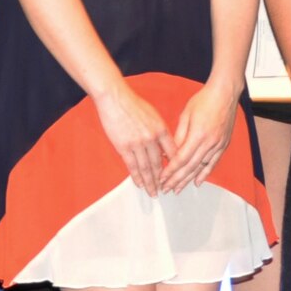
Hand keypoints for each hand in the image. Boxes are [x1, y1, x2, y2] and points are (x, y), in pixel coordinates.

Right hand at [96, 82, 173, 196]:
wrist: (115, 98)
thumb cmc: (133, 104)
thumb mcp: (153, 115)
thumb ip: (160, 131)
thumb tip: (164, 145)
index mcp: (161, 129)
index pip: (172, 153)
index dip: (174, 166)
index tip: (175, 176)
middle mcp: (152, 138)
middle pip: (160, 164)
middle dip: (162, 179)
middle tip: (165, 190)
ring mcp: (138, 143)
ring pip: (146, 168)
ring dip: (150, 182)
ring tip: (153, 192)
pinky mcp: (124, 146)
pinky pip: (132, 165)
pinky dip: (137, 177)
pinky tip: (140, 184)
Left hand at [158, 83, 237, 192]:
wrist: (224, 94)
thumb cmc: (203, 101)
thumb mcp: (185, 116)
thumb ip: (178, 136)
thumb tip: (169, 152)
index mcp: (197, 135)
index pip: (181, 159)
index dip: (170, 171)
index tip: (161, 178)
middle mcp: (209, 143)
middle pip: (189, 167)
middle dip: (176, 180)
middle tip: (166, 189)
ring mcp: (217, 145)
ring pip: (200, 168)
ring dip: (188, 180)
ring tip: (178, 189)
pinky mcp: (223, 145)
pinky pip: (213, 163)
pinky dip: (204, 174)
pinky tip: (197, 182)